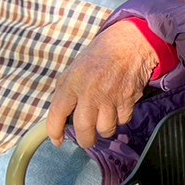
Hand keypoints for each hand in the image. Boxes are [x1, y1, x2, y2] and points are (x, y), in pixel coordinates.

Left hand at [47, 22, 159, 149]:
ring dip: (104, 130)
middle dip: (85, 140)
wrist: (129, 44)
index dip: (55, 132)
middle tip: (87, 140)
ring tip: (105, 122)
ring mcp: (110, 98)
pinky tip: (119, 108)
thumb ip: (67, 92)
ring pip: (105, 129)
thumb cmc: (98, 56)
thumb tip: (63, 117)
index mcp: (71, 83)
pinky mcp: (128, 100)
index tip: (58, 141)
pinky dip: (120, 118)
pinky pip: (123, 120)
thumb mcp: (74, 69)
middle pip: (84, 129)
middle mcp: (89, 93)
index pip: (57, 114)